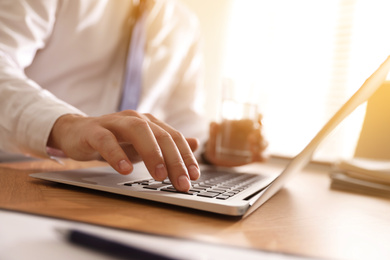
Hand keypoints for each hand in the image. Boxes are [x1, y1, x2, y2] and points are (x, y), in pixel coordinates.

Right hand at [47, 110, 199, 191]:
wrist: (77, 133)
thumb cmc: (115, 141)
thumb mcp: (144, 145)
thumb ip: (167, 145)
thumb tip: (195, 143)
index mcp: (150, 123)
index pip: (174, 138)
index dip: (186, 156)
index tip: (194, 177)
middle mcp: (135, 119)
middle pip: (160, 136)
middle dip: (174, 160)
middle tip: (181, 182)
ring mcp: (115, 123)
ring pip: (138, 132)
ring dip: (151, 153)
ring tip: (159, 175)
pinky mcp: (94, 131)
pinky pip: (106, 140)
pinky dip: (117, 154)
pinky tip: (125, 170)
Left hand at [203, 114, 267, 166]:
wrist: (216, 155)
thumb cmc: (217, 139)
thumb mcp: (214, 135)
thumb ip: (213, 130)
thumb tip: (214, 124)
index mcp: (246, 125)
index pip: (258, 119)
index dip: (261, 118)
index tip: (259, 117)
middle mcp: (253, 134)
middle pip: (263, 132)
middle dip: (260, 134)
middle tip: (250, 137)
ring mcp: (255, 146)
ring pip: (265, 144)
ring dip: (261, 145)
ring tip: (251, 149)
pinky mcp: (255, 157)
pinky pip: (263, 157)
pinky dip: (262, 157)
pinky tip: (253, 157)